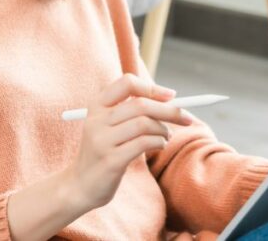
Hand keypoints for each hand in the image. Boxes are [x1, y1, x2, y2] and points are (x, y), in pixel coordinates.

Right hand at [64, 73, 193, 211]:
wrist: (81, 185)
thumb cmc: (104, 151)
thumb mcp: (109, 126)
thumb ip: (130, 110)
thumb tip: (169, 98)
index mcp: (96, 106)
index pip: (127, 83)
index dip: (152, 87)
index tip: (172, 95)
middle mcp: (97, 120)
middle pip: (140, 105)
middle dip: (169, 110)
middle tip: (186, 117)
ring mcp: (102, 140)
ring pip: (144, 124)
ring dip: (163, 129)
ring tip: (167, 136)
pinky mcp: (111, 160)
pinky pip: (144, 143)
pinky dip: (159, 142)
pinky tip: (160, 145)